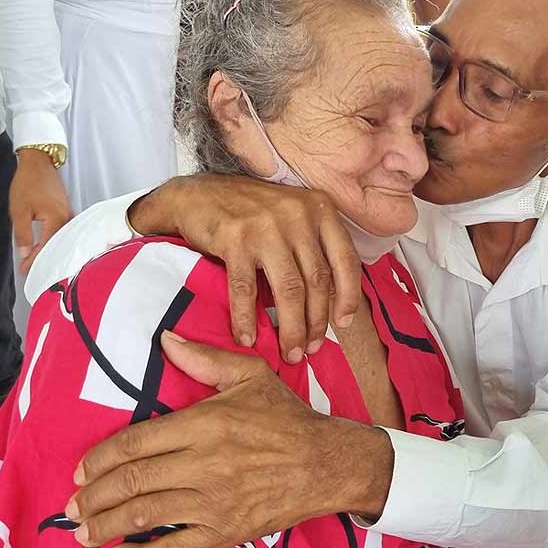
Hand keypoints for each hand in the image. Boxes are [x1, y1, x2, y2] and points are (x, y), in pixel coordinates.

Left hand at [10, 148, 73, 273]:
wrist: (39, 163)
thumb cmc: (29, 183)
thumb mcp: (19, 211)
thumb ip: (23, 235)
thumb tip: (25, 253)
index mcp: (57, 220)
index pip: (46, 247)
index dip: (35, 260)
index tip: (25, 269)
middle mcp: (67, 219)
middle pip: (57, 246)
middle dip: (44, 259)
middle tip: (31, 269)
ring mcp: (69, 215)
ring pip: (60, 239)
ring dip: (49, 250)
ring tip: (38, 261)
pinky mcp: (67, 211)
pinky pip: (62, 231)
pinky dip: (53, 240)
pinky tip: (46, 246)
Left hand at [64, 333, 392, 547]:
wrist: (328, 463)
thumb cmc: (287, 419)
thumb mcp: (251, 376)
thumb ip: (205, 359)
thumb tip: (166, 340)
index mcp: (206, 423)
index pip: (136, 442)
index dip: (101, 458)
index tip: (82, 470)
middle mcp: (204, 463)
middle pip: (133, 481)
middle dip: (94, 496)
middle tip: (72, 506)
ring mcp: (214, 501)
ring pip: (145, 515)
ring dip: (105, 525)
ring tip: (83, 531)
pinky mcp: (226, 530)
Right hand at [129, 174, 361, 362]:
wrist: (198, 195)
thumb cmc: (252, 212)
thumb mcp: (294, 215)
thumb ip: (315, 246)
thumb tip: (333, 300)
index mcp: (320, 209)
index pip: (346, 260)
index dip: (349, 297)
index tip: (343, 324)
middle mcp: (298, 215)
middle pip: (317, 281)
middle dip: (316, 322)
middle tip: (310, 349)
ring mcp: (267, 227)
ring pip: (289, 290)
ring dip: (291, 328)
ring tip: (289, 352)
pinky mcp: (235, 240)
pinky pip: (246, 290)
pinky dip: (246, 319)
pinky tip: (247, 339)